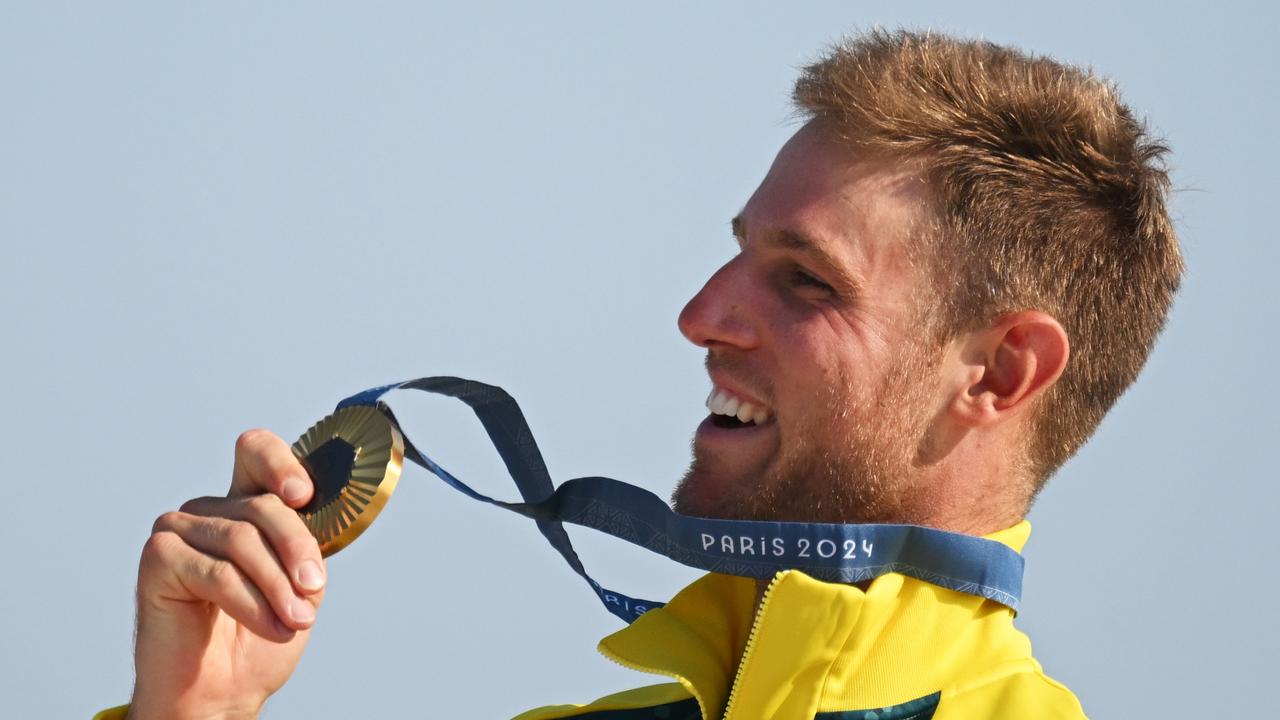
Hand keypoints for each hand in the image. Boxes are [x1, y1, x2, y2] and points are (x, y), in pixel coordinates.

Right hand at [129, 430, 325, 719]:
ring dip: (277, 586)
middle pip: (262, 505)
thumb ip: (304, 541)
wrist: (224, 693)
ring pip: (242, 539)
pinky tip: (270, 626)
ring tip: (295, 621)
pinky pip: (217, 571)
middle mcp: (208, 511)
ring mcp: (178, 530)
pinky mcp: (159, 558)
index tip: (303, 495)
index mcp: (244, 506)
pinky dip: (251, 602)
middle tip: (313, 591)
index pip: (255, 452)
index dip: (280, 463)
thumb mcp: (299, 581)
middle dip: (297, 549)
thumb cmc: (259, 636)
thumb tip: (314, 508)